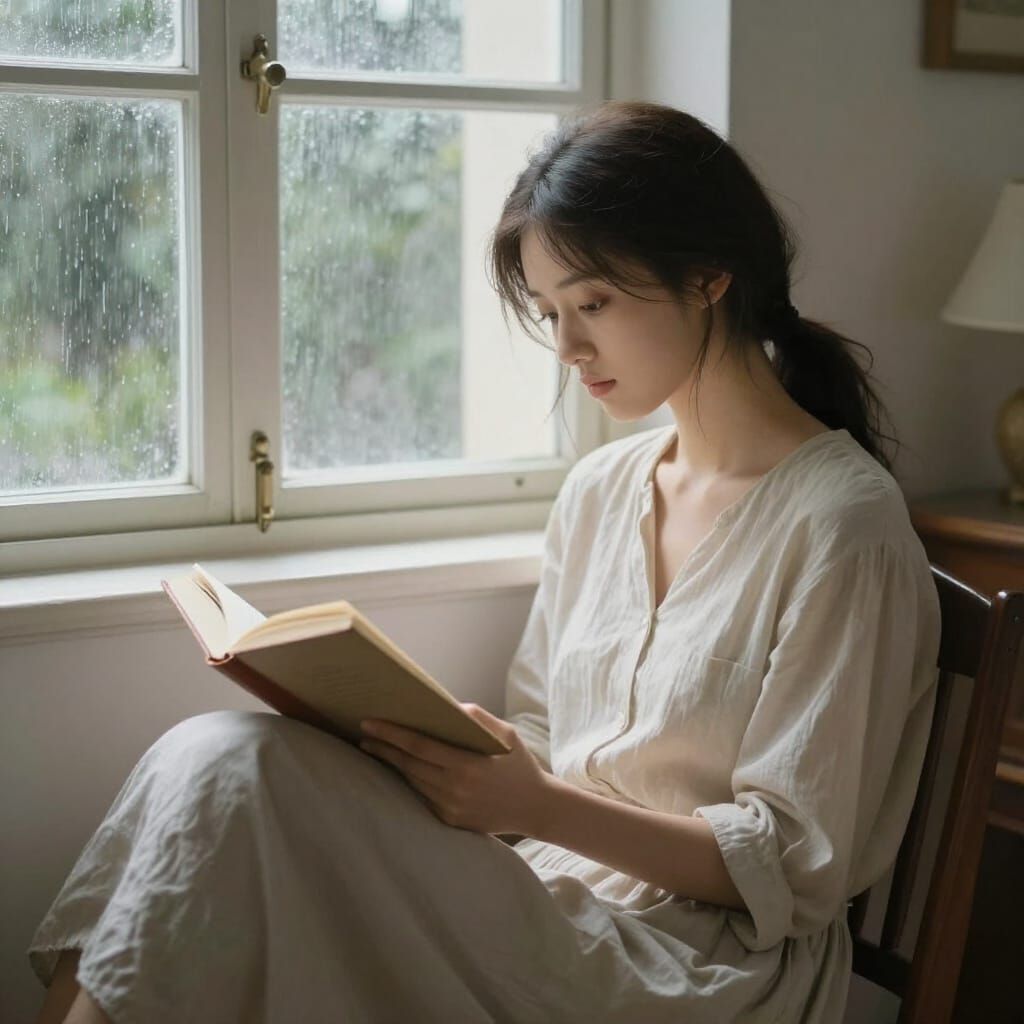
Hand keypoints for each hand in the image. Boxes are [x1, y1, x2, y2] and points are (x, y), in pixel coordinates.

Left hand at [357, 703, 550, 837]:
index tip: (371, 723)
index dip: (392, 734)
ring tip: (375, 747)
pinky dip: (410, 780)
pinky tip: (400, 767)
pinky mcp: (451, 820)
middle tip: (364, 733)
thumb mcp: (506, 733)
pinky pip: (423, 796)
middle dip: (383, 747)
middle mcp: (456, 789)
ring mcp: (451, 808)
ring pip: (413, 781)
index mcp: (468, 765)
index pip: (419, 746)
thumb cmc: (519, 763)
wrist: (536, 807)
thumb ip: (476, 718)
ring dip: (393, 763)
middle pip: (409, 765)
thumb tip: (443, 705)